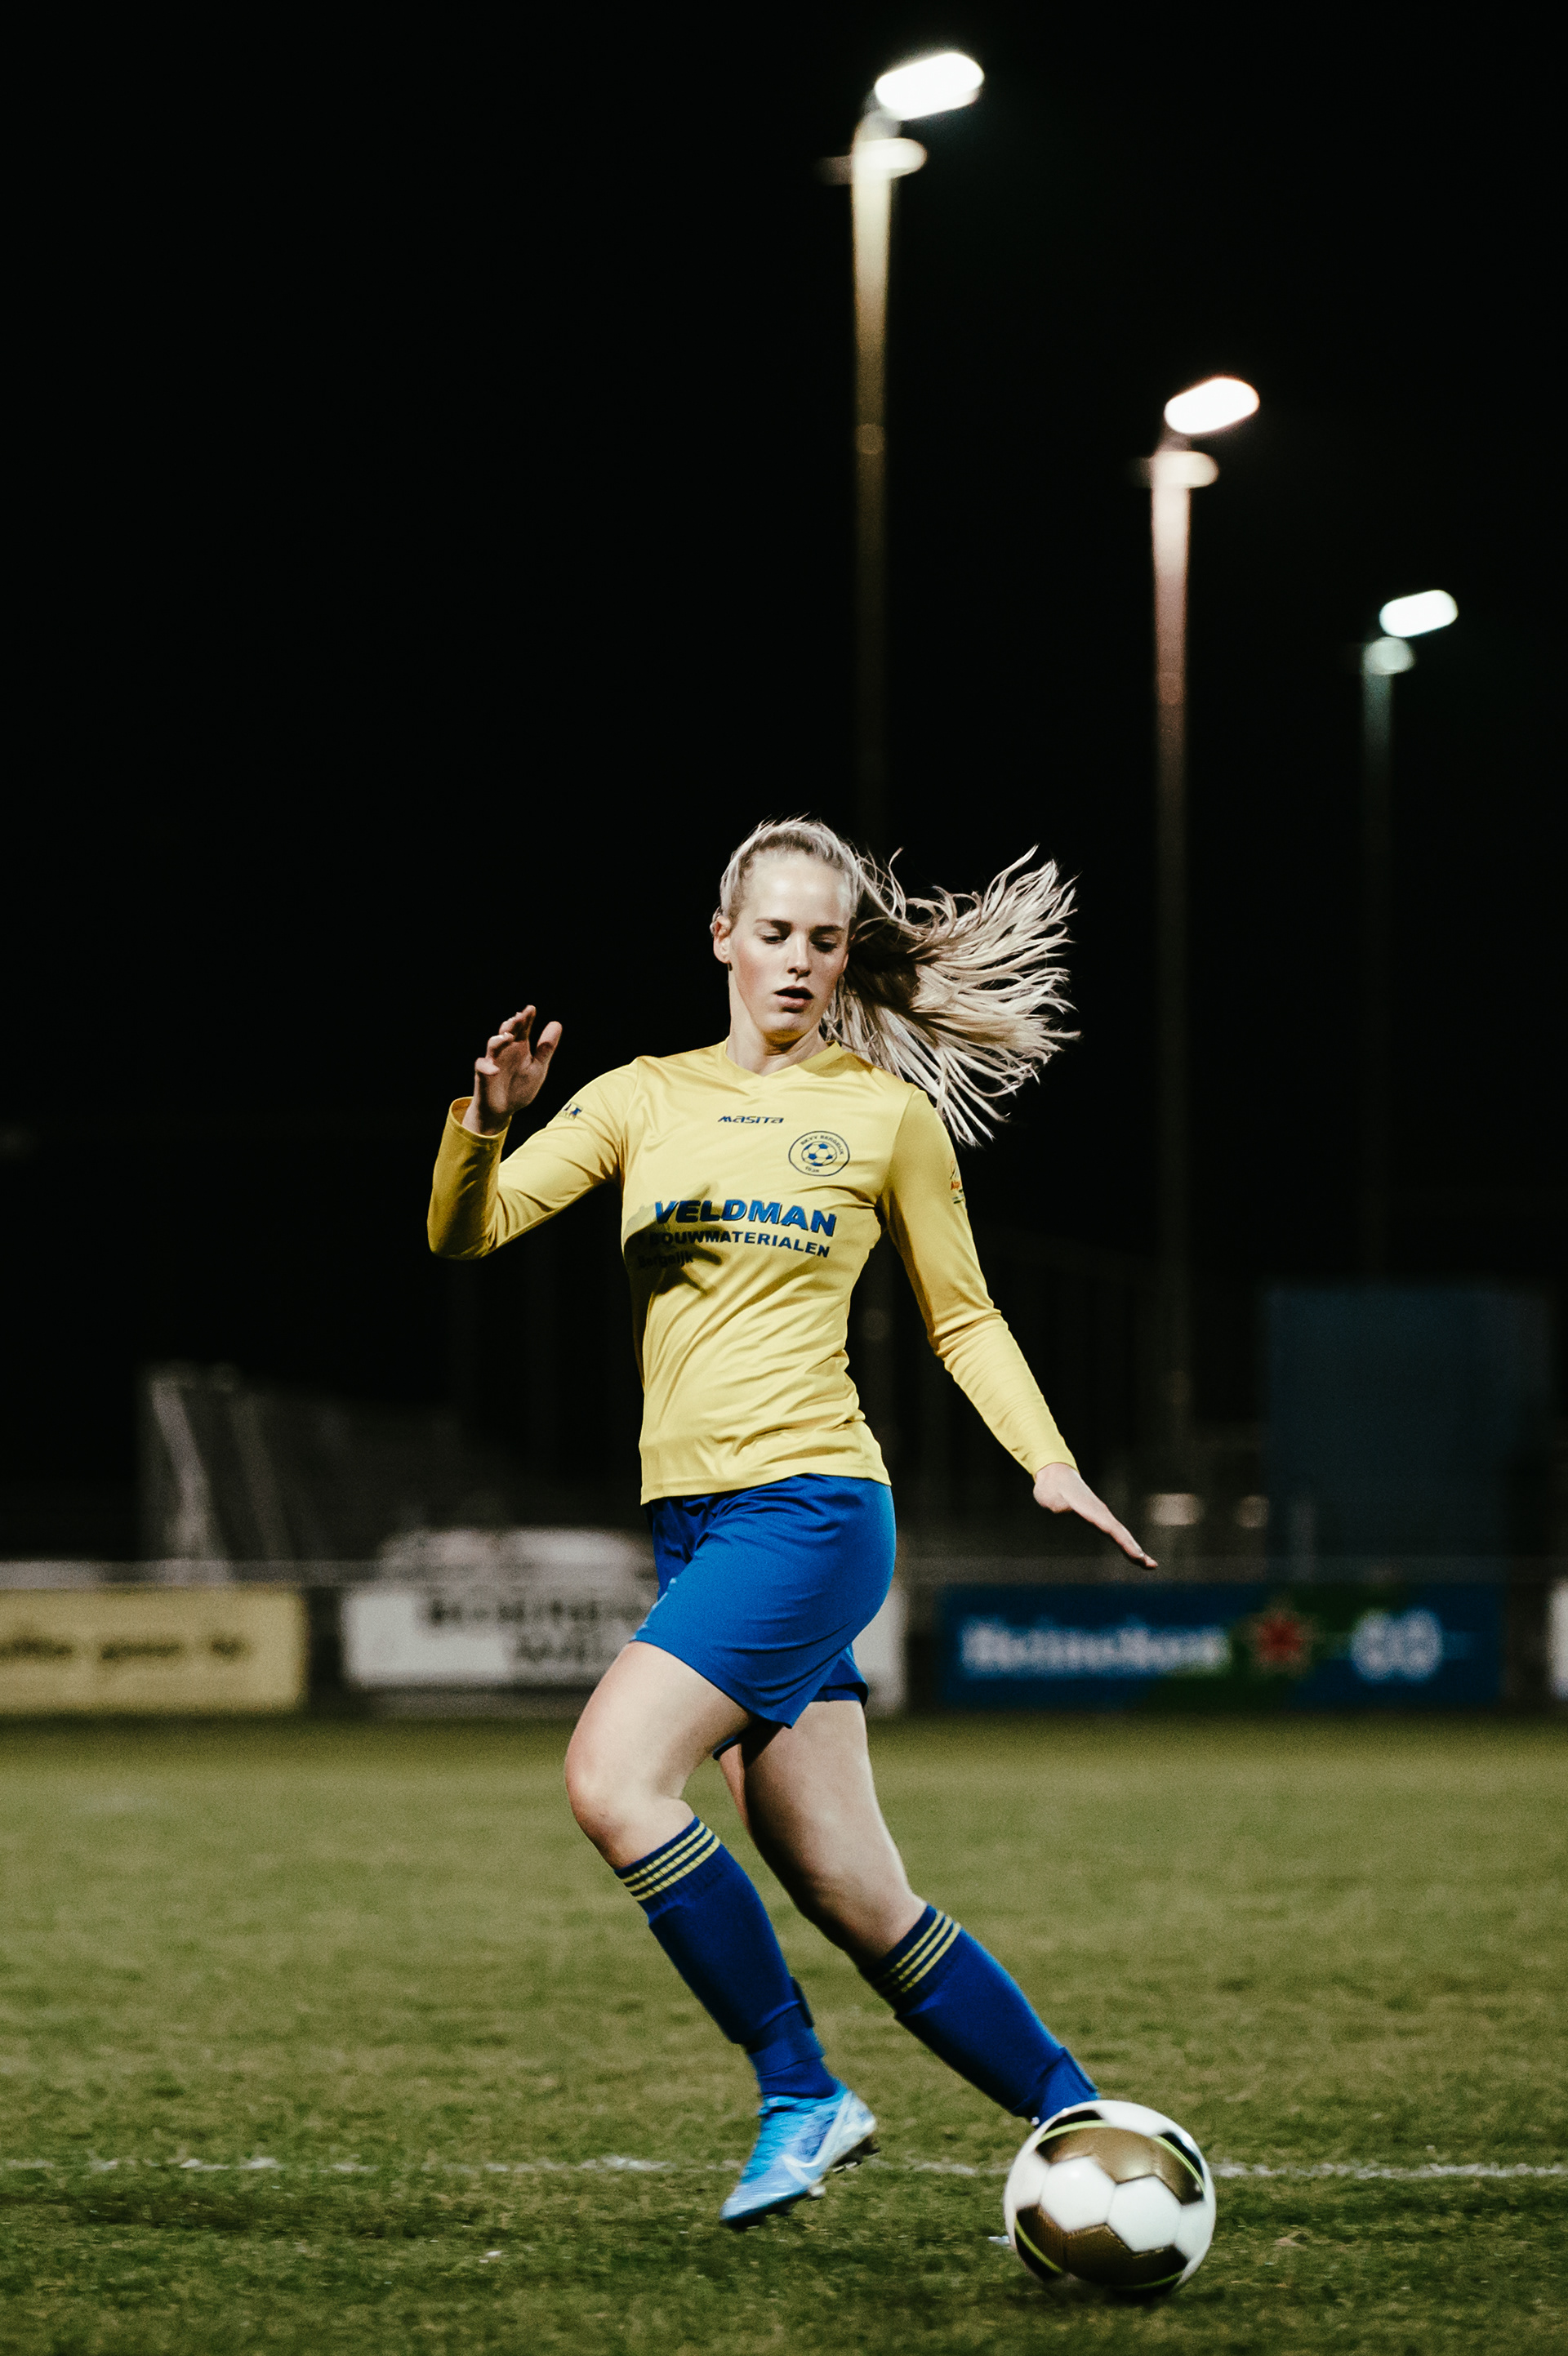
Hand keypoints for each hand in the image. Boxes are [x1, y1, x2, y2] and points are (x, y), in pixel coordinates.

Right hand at [462, 1006, 561, 1135]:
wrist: (504, 1110)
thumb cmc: (519, 1087)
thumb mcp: (538, 1068)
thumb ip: (546, 1048)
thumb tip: (557, 1023)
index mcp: (519, 1047)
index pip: (523, 1028)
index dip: (526, 1018)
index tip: (531, 1009)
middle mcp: (505, 1051)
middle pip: (507, 1032)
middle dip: (512, 1024)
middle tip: (519, 1016)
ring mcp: (493, 1061)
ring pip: (493, 1045)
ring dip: (499, 1040)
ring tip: (508, 1036)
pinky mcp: (483, 1075)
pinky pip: (482, 1068)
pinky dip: (488, 1068)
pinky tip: (495, 1070)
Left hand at [1033, 1462, 1155, 1567]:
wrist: (1056, 1475)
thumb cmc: (1052, 1488)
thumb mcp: (1050, 1496)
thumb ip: (1057, 1503)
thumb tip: (1061, 1508)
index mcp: (1091, 1510)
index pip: (1111, 1529)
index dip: (1125, 1543)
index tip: (1137, 1556)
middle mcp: (1101, 1513)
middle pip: (1122, 1534)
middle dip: (1136, 1550)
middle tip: (1151, 1566)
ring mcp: (1101, 1516)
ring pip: (1121, 1535)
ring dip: (1135, 1550)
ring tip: (1149, 1565)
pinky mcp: (1099, 1519)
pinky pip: (1116, 1534)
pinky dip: (1126, 1546)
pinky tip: (1134, 1556)